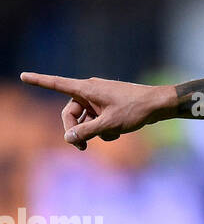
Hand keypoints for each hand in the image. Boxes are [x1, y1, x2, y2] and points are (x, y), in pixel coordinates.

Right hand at [19, 72, 171, 148]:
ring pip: (85, 119)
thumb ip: (86, 132)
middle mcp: (91, 91)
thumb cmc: (135, 110)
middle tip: (83, 148)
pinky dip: (104, 129)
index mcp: (87, 89)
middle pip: (70, 113)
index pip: (57, 84)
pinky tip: (118, 133)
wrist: (159, 105)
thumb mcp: (109, 125)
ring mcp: (100, 98)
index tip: (23, 75)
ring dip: (94, 131)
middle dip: (75, 130)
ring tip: (111, 135)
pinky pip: (97, 120)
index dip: (39, 81)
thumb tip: (68, 137)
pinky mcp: (108, 105)